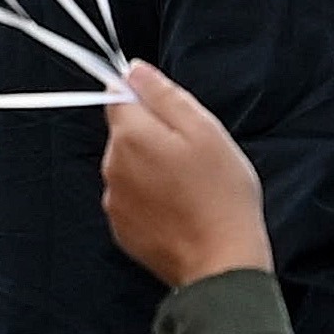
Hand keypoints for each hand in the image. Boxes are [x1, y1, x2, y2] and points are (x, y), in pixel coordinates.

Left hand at [97, 62, 271, 288]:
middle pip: (125, 133)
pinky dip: (152, 197)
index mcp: (130, 136)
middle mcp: (112, 166)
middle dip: (154, 135)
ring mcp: (114, 200)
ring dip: (152, 167)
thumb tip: (134, 70)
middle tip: (194, 154)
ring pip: (129, 166)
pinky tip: (180, 208)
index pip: (118, 96)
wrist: (221, 262)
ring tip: (190, 185)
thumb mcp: (204, 130)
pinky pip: (133, 198)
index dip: (146, 97)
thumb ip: (164, 95)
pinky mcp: (122, 229)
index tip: (174, 113)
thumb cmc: (220, 195)